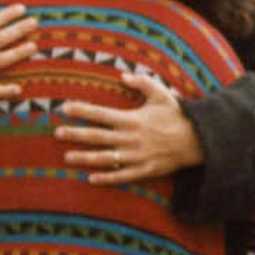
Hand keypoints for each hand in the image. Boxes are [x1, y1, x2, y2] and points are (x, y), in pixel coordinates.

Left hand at [54, 69, 205, 184]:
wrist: (198, 140)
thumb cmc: (177, 115)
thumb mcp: (161, 94)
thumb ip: (142, 83)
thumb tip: (122, 76)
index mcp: (132, 119)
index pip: (100, 114)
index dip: (81, 110)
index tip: (65, 108)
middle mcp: (130, 138)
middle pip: (97, 136)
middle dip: (75, 134)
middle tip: (56, 133)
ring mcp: (136, 156)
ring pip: (105, 158)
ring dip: (84, 158)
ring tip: (66, 157)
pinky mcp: (144, 170)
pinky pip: (121, 176)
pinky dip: (106, 178)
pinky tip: (90, 178)